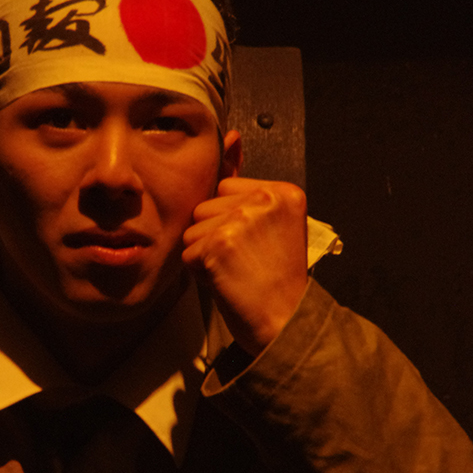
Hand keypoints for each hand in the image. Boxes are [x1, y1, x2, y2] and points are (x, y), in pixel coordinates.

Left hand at [182, 176, 308, 356]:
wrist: (285, 323)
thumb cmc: (276, 280)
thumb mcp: (274, 227)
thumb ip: (248, 196)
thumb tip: (226, 149)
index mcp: (283, 192)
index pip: (226, 188)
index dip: (230, 220)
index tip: (256, 245)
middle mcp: (264, 199)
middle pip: (205, 207)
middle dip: (215, 237)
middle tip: (247, 262)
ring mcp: (240, 220)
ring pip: (192, 231)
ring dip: (206, 255)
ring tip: (237, 271)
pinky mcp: (219, 245)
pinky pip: (188, 254)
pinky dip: (200, 274)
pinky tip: (229, 282)